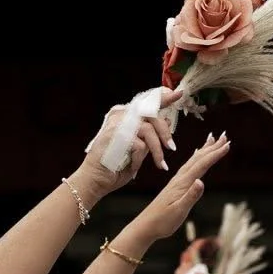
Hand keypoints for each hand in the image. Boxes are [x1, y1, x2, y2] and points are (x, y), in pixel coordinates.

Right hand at [72, 88, 183, 206]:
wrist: (94, 179)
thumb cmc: (115, 166)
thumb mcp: (136, 149)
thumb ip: (149, 136)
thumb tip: (168, 125)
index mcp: (124, 115)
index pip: (147, 102)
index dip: (164, 98)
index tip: (178, 94)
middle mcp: (121, 114)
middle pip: (152, 114)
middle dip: (165, 132)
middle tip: (172, 148)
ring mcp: (118, 123)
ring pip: (149, 130)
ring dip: (157, 150)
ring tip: (160, 165)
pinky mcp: (117, 135)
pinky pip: (140, 146)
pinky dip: (140, 160)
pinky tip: (134, 168)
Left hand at [125, 133, 230, 248]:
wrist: (146, 225)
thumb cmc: (162, 221)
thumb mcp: (179, 211)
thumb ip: (191, 196)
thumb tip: (201, 181)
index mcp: (183, 183)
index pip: (202, 165)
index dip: (215, 155)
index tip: (228, 146)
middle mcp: (180, 179)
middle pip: (198, 159)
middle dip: (212, 147)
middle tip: (225, 137)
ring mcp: (177, 181)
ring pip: (193, 161)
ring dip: (204, 150)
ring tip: (212, 140)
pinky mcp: (175, 186)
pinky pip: (188, 167)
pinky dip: (195, 159)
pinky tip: (196, 156)